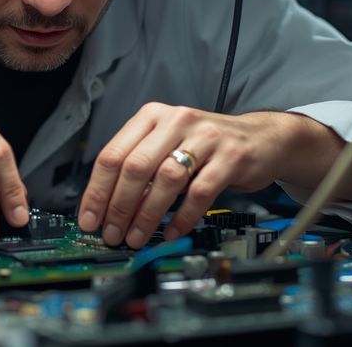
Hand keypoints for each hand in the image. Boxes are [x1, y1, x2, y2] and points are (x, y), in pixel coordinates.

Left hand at [76, 103, 329, 248]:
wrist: (261, 138)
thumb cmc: (207, 145)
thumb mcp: (168, 144)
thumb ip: (140, 167)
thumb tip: (107, 206)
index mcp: (152, 116)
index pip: (113, 154)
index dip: (98, 191)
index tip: (90, 219)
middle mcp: (176, 121)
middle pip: (135, 167)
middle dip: (119, 207)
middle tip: (113, 233)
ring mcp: (205, 137)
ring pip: (166, 180)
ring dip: (147, 215)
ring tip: (138, 236)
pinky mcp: (230, 157)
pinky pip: (200, 192)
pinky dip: (182, 217)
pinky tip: (173, 231)